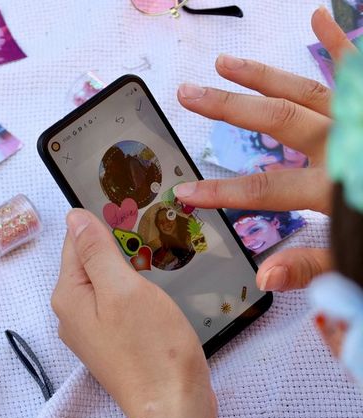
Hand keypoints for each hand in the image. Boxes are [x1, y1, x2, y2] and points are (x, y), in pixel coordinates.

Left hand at [52, 209, 211, 417]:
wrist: (171, 407)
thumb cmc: (151, 348)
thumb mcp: (123, 288)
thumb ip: (96, 251)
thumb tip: (74, 217)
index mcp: (67, 296)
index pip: (76, 242)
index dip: (103, 224)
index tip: (134, 217)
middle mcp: (71, 313)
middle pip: (89, 262)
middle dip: (117, 247)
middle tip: (152, 241)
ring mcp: (90, 331)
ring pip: (105, 283)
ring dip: (128, 270)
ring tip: (156, 264)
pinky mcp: (111, 343)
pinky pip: (116, 304)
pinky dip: (133, 293)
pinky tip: (154, 295)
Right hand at [174, 7, 354, 291]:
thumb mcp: (356, 261)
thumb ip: (313, 268)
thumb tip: (264, 278)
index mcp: (335, 186)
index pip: (265, 190)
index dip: (220, 193)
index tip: (185, 192)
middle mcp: (345, 144)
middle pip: (277, 120)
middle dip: (228, 107)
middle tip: (188, 95)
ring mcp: (360, 120)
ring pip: (306, 90)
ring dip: (263, 75)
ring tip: (226, 63)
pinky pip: (355, 70)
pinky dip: (340, 42)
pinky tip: (320, 17)